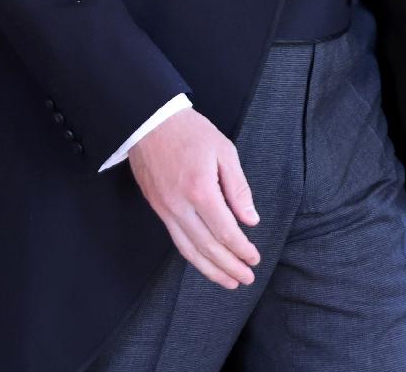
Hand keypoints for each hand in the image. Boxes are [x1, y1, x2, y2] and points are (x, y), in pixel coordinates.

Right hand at [128, 109, 261, 288]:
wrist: (150, 122)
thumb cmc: (191, 132)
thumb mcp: (224, 152)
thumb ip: (238, 188)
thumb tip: (251, 220)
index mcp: (201, 190)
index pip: (225, 231)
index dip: (241, 249)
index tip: (255, 259)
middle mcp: (180, 206)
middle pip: (207, 247)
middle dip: (229, 267)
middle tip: (246, 280)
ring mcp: (165, 210)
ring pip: (189, 250)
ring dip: (210, 270)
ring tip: (228, 282)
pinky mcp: (158, 209)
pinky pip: (176, 239)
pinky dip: (192, 256)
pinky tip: (204, 263)